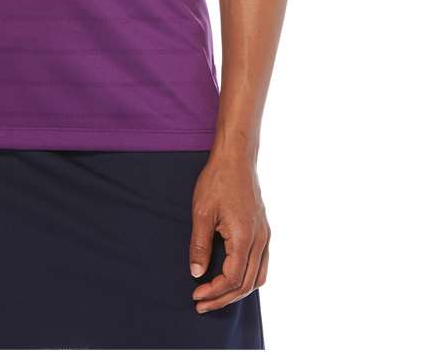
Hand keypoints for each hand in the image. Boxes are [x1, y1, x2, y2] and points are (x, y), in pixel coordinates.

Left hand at [189, 152, 269, 312]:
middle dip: (223, 298)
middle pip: (247, 284)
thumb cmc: (217, 180)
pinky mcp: (263, 230)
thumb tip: (197, 273)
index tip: (196, 294)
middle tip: (201, 303)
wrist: (236, 157)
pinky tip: (233, 278)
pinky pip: (262, 264)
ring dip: (237, 291)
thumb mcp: (202, 212)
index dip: (214, 291)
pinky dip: (249, 278)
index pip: (233, 279)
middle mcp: (260, 240)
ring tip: (216, 296)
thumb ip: (199, 245)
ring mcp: (265, 235)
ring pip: (258, 277)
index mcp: (245, 237)